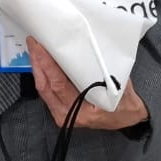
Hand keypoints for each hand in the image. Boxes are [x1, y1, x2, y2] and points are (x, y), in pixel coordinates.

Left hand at [27, 36, 147, 130]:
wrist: (126, 117)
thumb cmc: (123, 102)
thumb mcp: (117, 86)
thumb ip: (100, 71)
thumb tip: (85, 49)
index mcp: (83, 111)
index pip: (59, 84)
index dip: (48, 64)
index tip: (41, 47)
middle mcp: (69, 115)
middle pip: (45, 86)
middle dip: (37, 62)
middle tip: (34, 43)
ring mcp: (62, 114)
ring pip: (43, 89)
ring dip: (37, 67)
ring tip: (35, 48)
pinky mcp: (59, 110)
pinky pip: (46, 91)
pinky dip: (42, 75)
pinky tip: (40, 62)